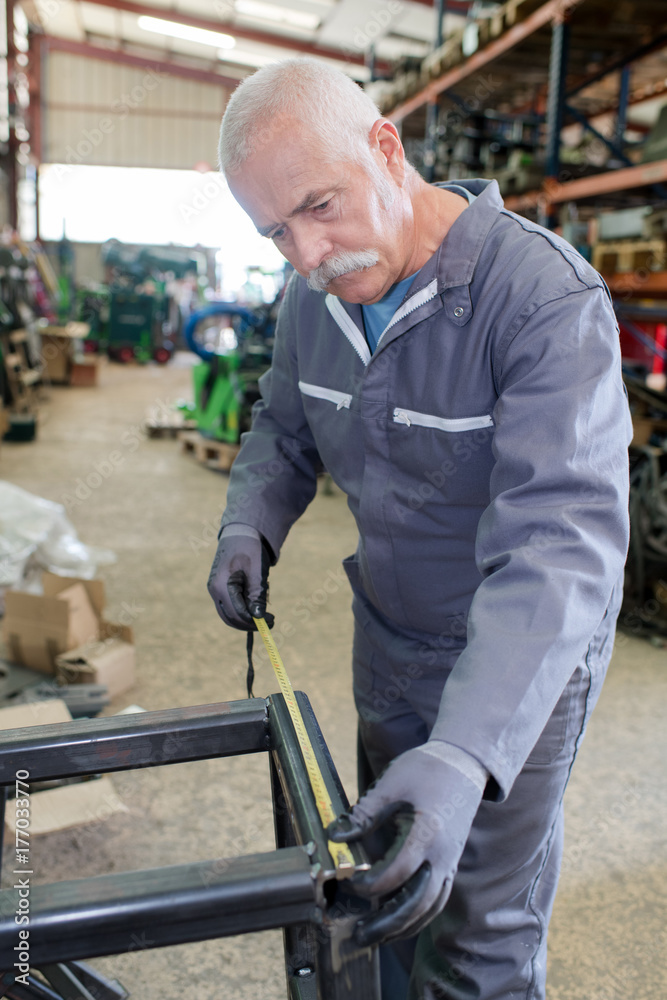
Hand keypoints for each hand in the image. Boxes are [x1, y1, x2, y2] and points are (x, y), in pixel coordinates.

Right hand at [208, 528, 274, 629]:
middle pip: (230, 618)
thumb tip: (259, 617)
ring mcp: (214, 589)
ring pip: (228, 614)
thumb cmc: (250, 549)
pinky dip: (241, 611)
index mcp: (221, 585)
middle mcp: (214, 589)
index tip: (272, 620)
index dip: (255, 621)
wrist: (241, 531)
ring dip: (245, 619)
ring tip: (264, 617)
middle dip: (250, 624)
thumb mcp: (257, 572)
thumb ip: (257, 595)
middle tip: (269, 623)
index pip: (238, 613)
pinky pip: (228, 606)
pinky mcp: (219, 588)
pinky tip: (255, 608)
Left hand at [328, 744, 482, 945]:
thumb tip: (335, 836)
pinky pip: (438, 899)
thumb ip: (364, 814)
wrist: (464, 764)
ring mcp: (450, 862)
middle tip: (360, 936)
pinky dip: (420, 916)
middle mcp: (443, 854)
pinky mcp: (451, 863)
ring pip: (430, 907)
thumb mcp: (392, 783)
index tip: (350, 882)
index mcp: (427, 833)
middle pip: (417, 902)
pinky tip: (401, 924)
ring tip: (376, 939)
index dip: (371, 883)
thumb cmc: (427, 769)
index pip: (398, 871)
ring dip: (404, 927)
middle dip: (388, 923)